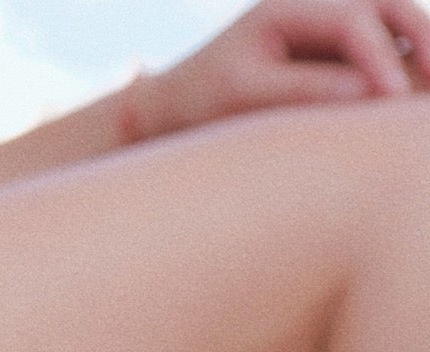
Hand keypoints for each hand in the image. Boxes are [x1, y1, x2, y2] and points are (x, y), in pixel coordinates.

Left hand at [129, 0, 429, 141]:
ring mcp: (336, 24)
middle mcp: (320, 4)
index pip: (351, 21)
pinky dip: (409, 70)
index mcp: (288, 6)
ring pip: (399, 25)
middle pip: (392, 8)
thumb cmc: (203, 99)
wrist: (181, 102)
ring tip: (427, 103)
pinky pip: (389, 52)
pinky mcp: (343, 50)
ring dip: (423, 54)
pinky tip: (414, 106)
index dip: (377, 57)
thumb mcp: (242, 95)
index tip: (391, 97)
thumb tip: (368, 95)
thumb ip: (301, 89)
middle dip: (423, 42)